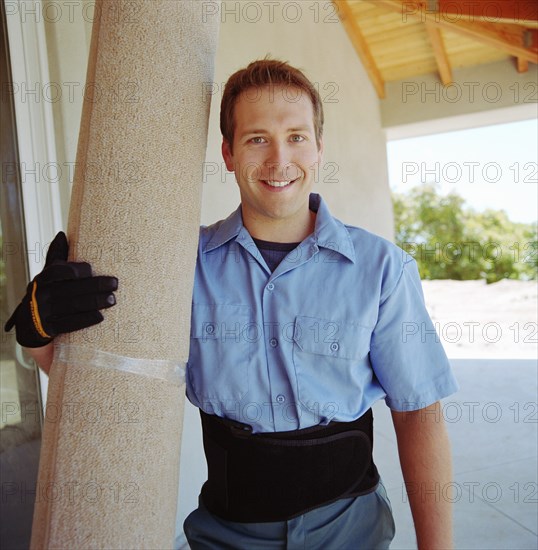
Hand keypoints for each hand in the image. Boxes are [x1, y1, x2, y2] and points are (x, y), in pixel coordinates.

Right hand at [4, 232, 117, 347]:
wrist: (29, 323)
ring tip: (112, 299)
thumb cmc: (49, 292)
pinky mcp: (49, 328)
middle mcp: (41, 294)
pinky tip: (100, 317)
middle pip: (71, 289)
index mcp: (44, 278)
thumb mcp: (49, 274)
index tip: (91, 269)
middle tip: (114, 284)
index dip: (74, 270)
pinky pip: (69, 324)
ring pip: (72, 306)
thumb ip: (57, 256)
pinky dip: (85, 320)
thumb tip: (62, 234)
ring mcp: (44, 312)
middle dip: (94, 286)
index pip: (57, 271)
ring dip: (94, 302)